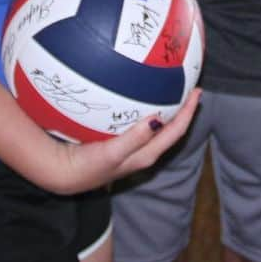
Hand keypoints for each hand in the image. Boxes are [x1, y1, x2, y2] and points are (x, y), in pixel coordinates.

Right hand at [47, 89, 201, 194]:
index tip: (198, 92)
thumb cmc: (87, 166)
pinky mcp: (119, 143)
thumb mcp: (112, 153)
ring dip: (167, 109)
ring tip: (171, 89)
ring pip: (157, 127)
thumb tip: (159, 119)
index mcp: (146, 155)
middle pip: (171, 129)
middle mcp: (143, 152)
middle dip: (183, 110)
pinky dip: (147, 109)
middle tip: (190, 87)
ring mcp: (131, 148)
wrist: (63, 174)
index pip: (175, 132)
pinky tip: (139, 96)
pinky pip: (140, 123)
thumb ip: (135, 138)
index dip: (189, 112)